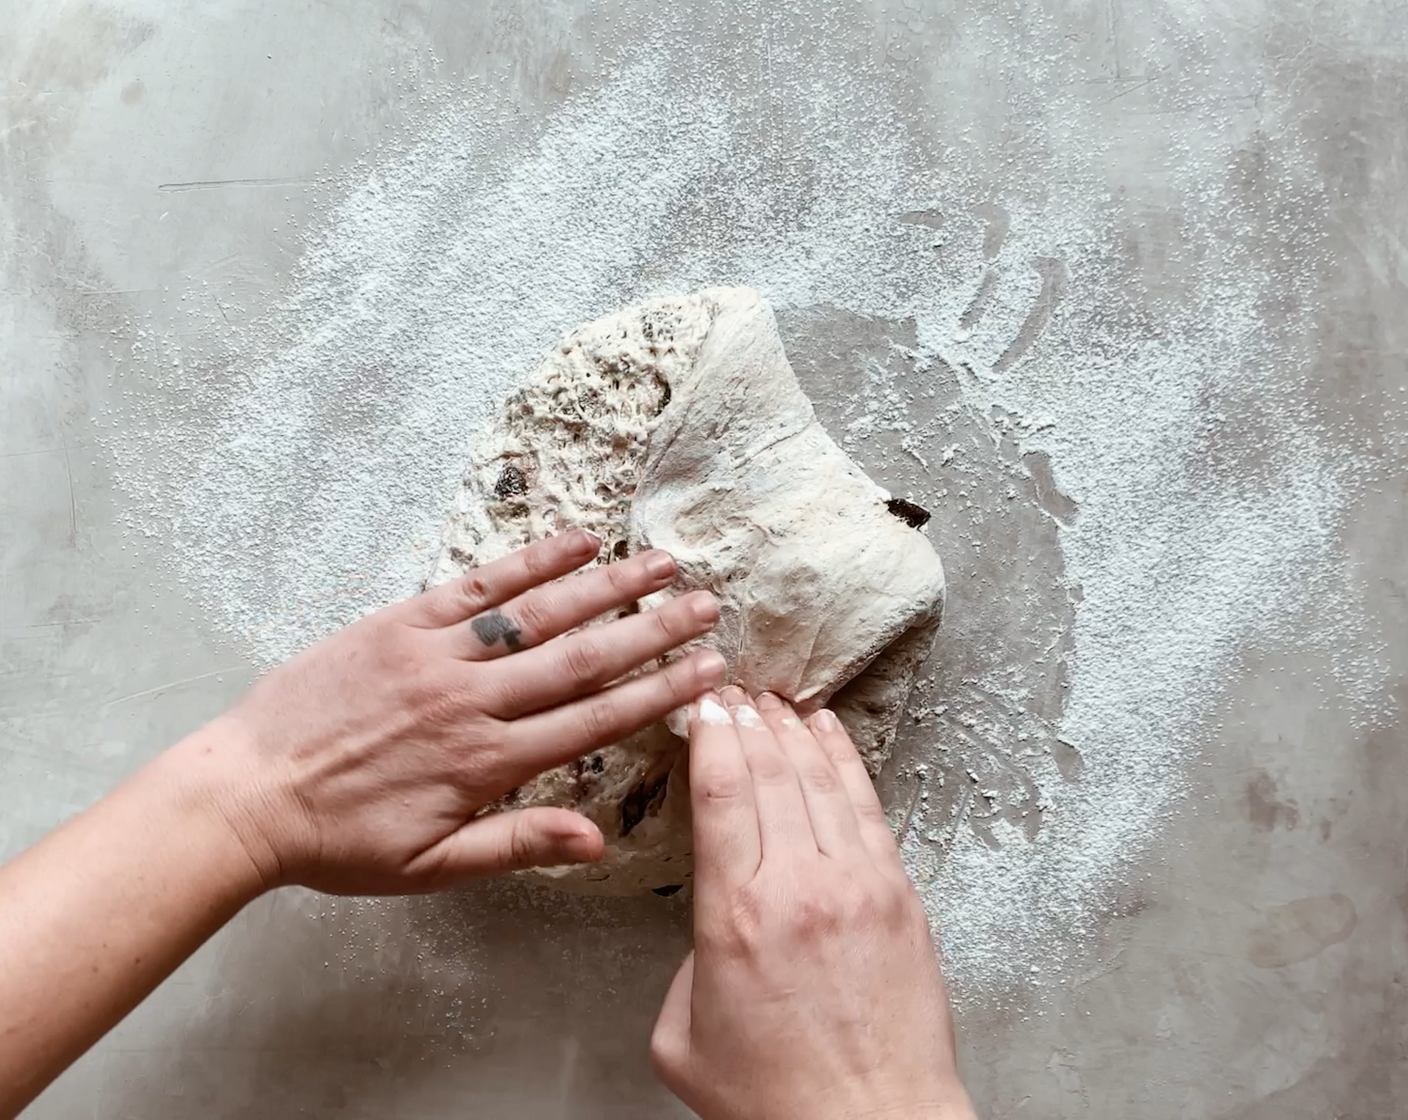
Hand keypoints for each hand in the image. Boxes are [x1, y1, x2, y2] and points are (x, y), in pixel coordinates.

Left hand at [174, 530, 725, 894]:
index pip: (595, 720)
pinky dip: (529, 562)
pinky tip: (576, 541)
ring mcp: (437, 655)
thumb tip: (599, 840)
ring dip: (607, 587)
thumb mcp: (430, 865)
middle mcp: (473, 701)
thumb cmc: (340, 842)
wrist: (246, 795)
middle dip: (653, 630)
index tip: (710, 667)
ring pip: (538, 615)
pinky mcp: (399, 623)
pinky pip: (476, 587)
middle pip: (582, 658)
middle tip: (708, 604)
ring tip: (661, 564)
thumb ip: (518, 845)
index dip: (661, 691)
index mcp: (487, 763)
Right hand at [650, 687, 974, 1119]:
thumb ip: (689, 963)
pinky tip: (829, 735)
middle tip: (732, 691)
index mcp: (735, 915)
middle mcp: (799, 886)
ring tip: (774, 699)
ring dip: (794, 730)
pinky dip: (845, 761)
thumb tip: (714, 927)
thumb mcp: (684, 1038)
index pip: (722, 793)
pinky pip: (868, 807)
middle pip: (771, 771)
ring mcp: (857, 885)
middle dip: (747, 721)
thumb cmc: (779, 1100)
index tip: (703, 708)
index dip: (712, 736)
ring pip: (820, 779)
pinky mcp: (899, 896)